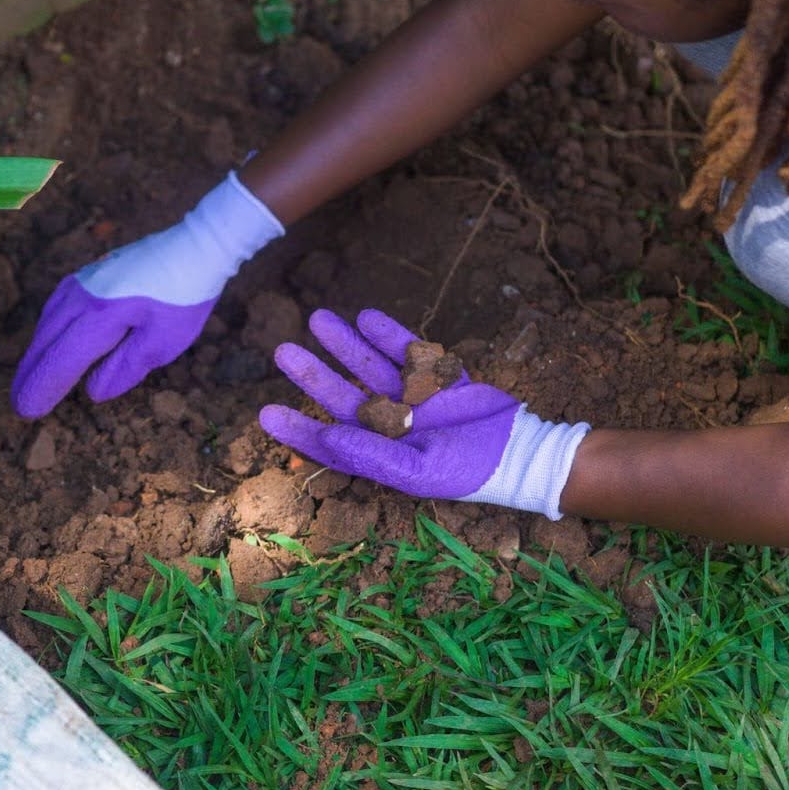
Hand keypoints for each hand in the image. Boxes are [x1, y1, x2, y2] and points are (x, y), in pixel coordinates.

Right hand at [12, 172, 281, 416]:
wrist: (194, 246)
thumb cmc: (184, 296)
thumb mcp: (164, 342)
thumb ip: (125, 368)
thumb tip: (93, 391)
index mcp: (101, 317)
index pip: (62, 361)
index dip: (43, 387)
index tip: (27, 411)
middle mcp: (83, 298)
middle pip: (46, 341)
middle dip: (30, 374)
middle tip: (18, 404)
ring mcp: (83, 281)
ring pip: (47, 322)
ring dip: (36, 352)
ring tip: (30, 377)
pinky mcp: (89, 274)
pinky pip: (56, 306)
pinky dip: (47, 328)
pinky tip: (49, 339)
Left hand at [258, 309, 590, 517]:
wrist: (522, 453)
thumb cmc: (467, 472)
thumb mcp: (416, 471)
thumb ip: (371, 452)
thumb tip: (324, 434)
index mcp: (380, 454)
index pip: (330, 439)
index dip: (297, 428)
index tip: (266, 413)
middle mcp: (392, 426)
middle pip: (343, 395)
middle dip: (314, 374)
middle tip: (282, 350)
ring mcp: (415, 401)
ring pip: (371, 368)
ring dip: (346, 345)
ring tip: (318, 319)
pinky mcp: (440, 380)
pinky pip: (409, 353)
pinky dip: (390, 335)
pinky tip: (367, 317)